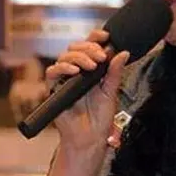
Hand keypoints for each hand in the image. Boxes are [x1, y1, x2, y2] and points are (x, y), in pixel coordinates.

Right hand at [47, 29, 128, 154]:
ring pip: (65, 56)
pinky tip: (75, 71)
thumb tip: (123, 53)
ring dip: (79, 56)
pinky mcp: (54, 89)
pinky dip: (63, 67)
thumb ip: (115, 72)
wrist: (91, 138)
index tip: (106, 36)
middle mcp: (76, 72)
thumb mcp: (111, 92)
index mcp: (90, 70)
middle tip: (101, 56)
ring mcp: (65, 80)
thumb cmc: (100, 119)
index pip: (89, 46)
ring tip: (92, 66)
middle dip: (89, 47)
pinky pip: (52, 72)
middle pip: (76, 47)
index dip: (95, 37)